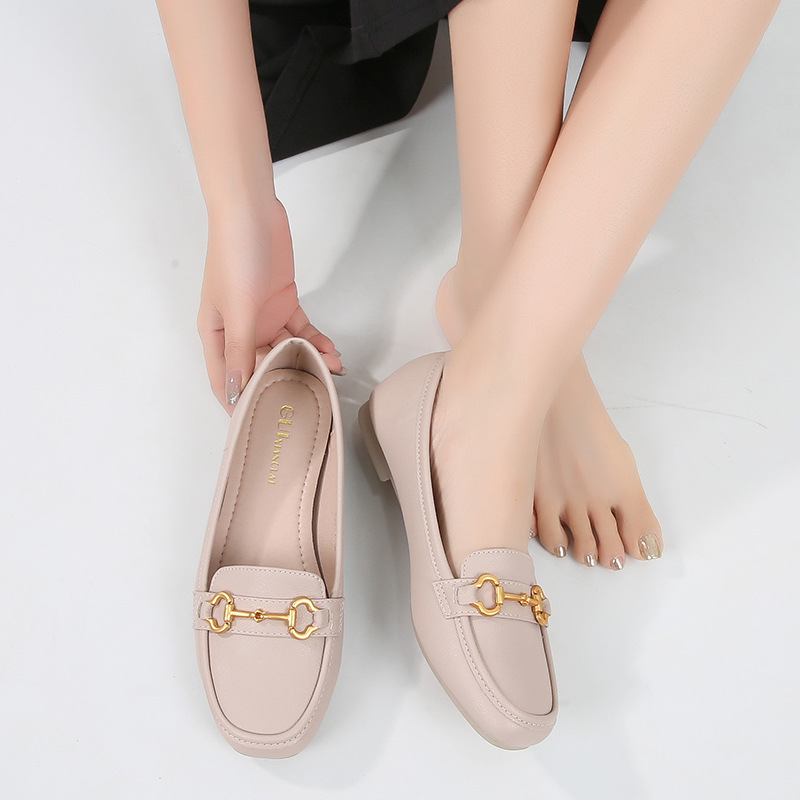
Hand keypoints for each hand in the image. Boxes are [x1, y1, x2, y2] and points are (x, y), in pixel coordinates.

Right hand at [197, 196, 342, 413]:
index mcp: (217, 335)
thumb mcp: (238, 309)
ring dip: (309, 360)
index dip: (241, 403)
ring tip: (334, 371)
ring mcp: (262, 317)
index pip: (226, 380)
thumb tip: (236, 392)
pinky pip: (301, 331)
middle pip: (261, 367)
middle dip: (286, 382)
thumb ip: (242, 352)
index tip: (261, 426)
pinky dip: (316, 340)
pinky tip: (332, 351)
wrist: (253, 211)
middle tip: (311, 398)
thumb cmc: (234, 256)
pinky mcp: (283, 303)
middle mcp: (239, 331)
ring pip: (286, 350)